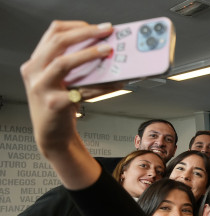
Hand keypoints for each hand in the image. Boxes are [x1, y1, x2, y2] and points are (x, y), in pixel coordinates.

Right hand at [20, 21, 121, 189]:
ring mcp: (42, 87)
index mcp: (36, 62)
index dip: (76, 26)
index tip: (97, 27)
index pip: (53, 33)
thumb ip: (74, 65)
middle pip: (58, 42)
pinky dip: (101, 85)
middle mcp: (34, 71)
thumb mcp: (60, 81)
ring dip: (89, 53)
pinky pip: (82, 90)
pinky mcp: (54, 103)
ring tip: (108, 50)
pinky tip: (116, 83)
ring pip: (64, 62)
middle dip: (85, 33)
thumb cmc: (60, 105)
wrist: (52, 135)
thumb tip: (105, 50)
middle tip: (106, 31)